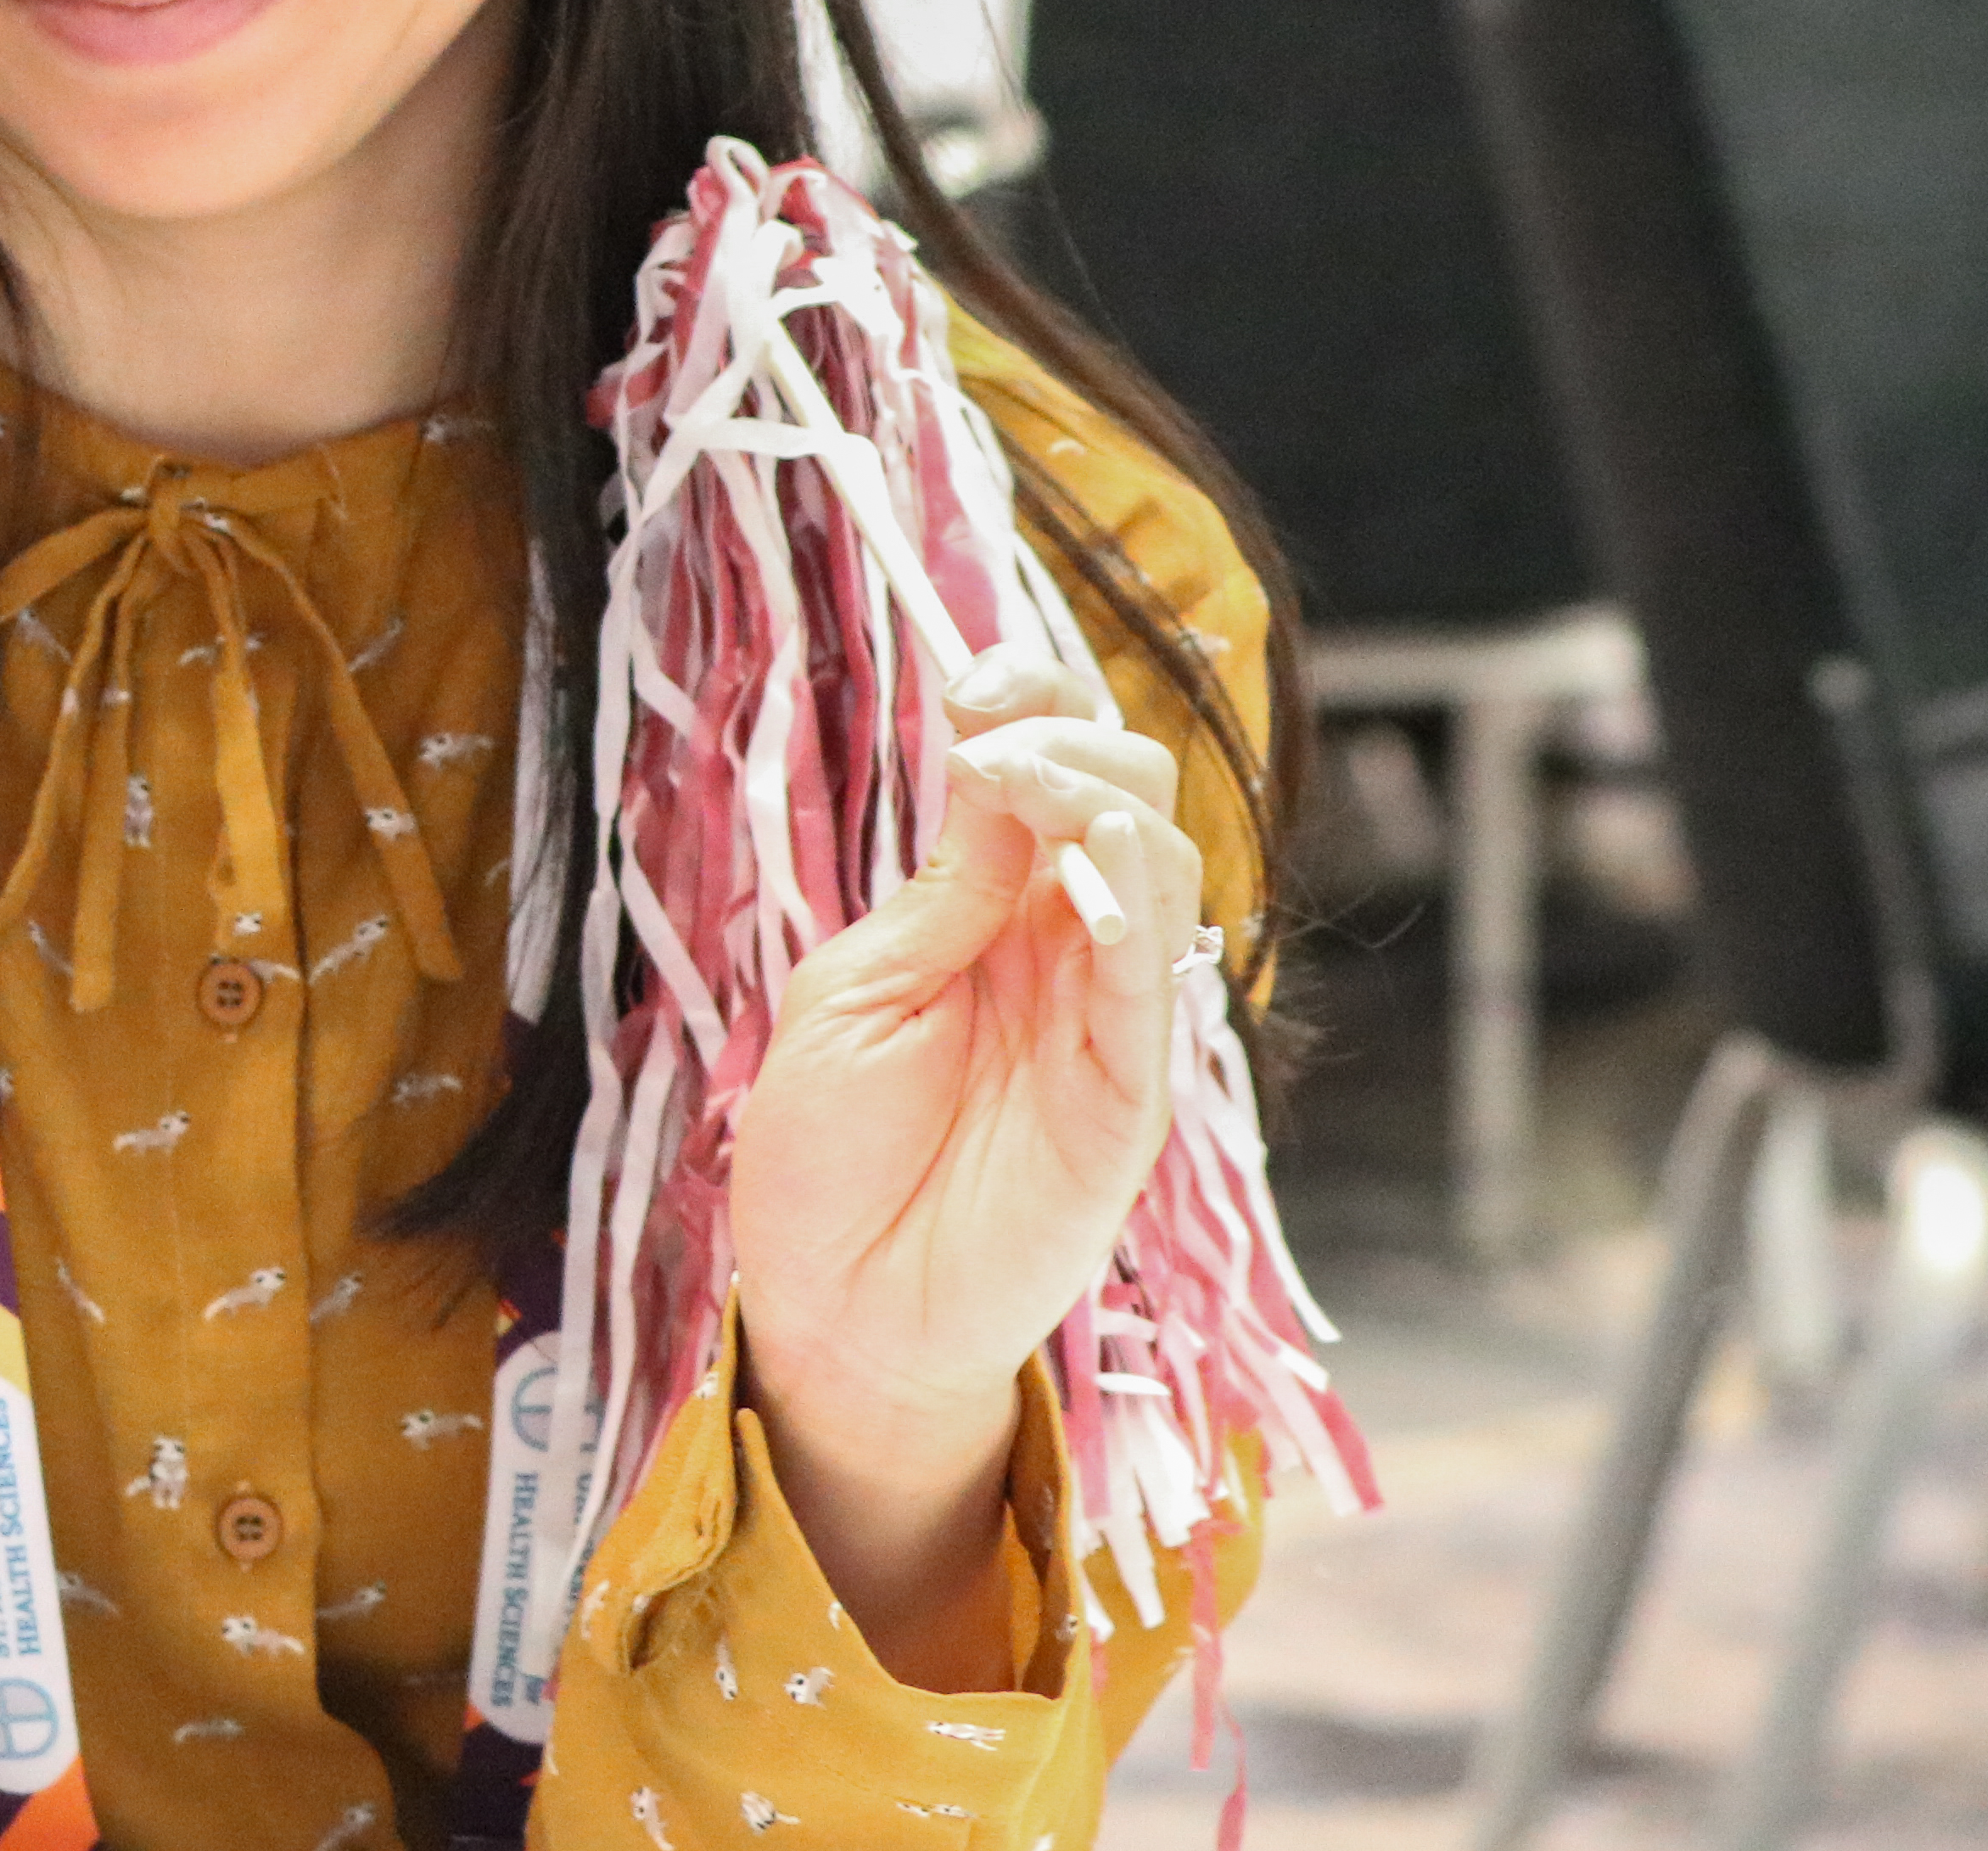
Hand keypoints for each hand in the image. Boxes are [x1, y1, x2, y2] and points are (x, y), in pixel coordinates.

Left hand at [727, 655, 1204, 1468]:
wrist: (836, 1308)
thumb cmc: (825, 1156)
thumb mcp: (857, 992)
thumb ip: (943, 895)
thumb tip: (994, 765)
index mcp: (988, 912)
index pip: (1049, 776)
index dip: (1033, 707)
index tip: (979, 680)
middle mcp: (1061, 952)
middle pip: (1126, 800)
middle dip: (1077, 740)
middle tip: (999, 741)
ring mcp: (1102, 1022)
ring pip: (1161, 873)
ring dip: (1109, 802)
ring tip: (1039, 781)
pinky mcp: (1125, 1100)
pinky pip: (1154, 987)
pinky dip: (1136, 909)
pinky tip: (1098, 858)